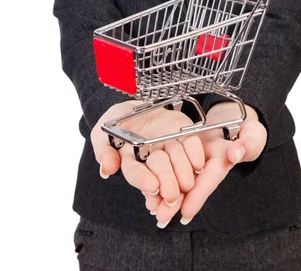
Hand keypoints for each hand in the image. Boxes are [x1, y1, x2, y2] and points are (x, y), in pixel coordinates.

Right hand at [90, 101, 204, 211]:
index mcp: (131, 161)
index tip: (152, 187)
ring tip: (187, 183)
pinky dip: (195, 153)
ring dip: (183, 172)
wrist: (136, 105)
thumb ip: (104, 150)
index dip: (143, 181)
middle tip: (172, 194)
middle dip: (166, 181)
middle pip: (160, 171)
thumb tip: (106, 168)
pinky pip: (191, 143)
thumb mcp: (102, 133)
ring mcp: (168, 146)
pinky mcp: (182, 133)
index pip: (136, 173)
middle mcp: (152, 158)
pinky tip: (198, 163)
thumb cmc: (117, 121)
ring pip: (177, 160)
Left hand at [143, 102, 266, 225]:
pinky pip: (174, 170)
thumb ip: (248, 143)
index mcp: (225, 160)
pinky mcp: (186, 155)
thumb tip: (235, 154)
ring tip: (152, 209)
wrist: (235, 121)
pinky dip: (162, 181)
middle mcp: (209, 166)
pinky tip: (150, 193)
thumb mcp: (253, 134)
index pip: (211, 179)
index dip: (199, 195)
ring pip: (180, 181)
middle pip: (192, 186)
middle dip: (177, 202)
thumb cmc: (247, 129)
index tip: (186, 212)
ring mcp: (197, 162)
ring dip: (166, 196)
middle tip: (162, 218)